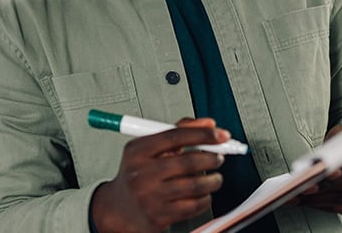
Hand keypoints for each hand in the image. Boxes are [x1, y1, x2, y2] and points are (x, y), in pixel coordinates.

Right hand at [90, 118, 228, 232]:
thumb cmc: (140, 174)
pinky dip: (206, 198)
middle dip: (212, 158)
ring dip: (213, 180)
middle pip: (188, 161)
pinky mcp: (159, 216)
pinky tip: (203, 194)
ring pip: (195, 185)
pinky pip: (194, 206)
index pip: (175, 136)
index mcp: (138, 151)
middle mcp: (141, 173)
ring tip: (215, 178)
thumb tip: (209, 124)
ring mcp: (150, 196)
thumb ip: (179, 131)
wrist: (121, 208)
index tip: (221, 135)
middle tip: (219, 157)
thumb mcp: (150, 148)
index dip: (202, 134)